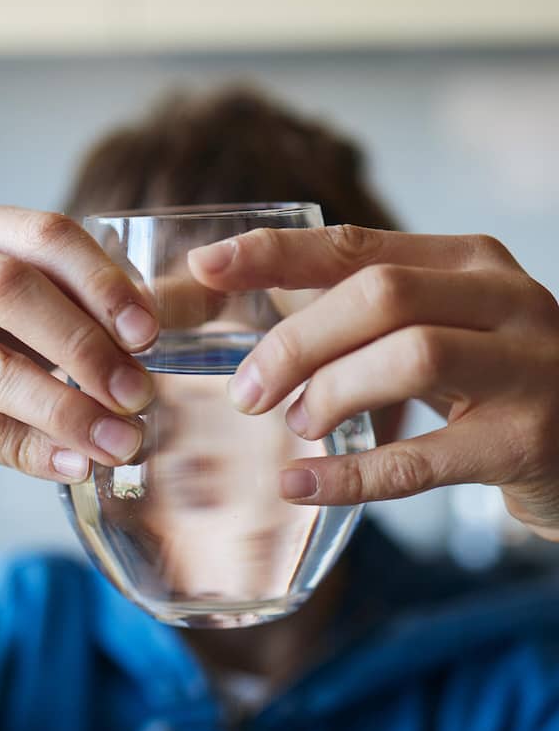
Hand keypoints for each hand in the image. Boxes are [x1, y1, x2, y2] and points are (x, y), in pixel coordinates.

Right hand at [0, 201, 158, 505]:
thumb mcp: (29, 313)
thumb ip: (96, 308)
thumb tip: (200, 306)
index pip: (47, 235)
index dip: (103, 283)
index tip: (150, 335)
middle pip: (11, 292)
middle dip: (85, 347)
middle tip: (138, 395)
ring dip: (64, 410)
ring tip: (119, 441)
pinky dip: (27, 449)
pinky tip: (72, 464)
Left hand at [189, 225, 558, 542]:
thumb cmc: (498, 379)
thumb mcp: (442, 322)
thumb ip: (368, 308)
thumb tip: (263, 295)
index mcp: (471, 262)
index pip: (357, 245)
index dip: (274, 255)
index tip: (205, 268)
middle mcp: (506, 300)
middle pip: (381, 296)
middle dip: (297, 342)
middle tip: (248, 392)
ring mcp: (526, 369)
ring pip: (410, 357)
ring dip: (331, 393)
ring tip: (298, 424)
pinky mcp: (525, 441)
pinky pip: (421, 460)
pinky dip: (349, 475)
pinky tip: (300, 485)